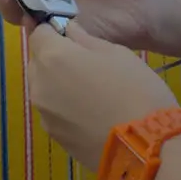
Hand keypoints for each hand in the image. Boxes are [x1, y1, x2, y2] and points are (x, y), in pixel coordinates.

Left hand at [26, 20, 179, 171]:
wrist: (143, 147)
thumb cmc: (134, 89)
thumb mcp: (116, 52)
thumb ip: (85, 39)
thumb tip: (69, 31)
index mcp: (52, 57)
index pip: (37, 33)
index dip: (52, 31)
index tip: (69, 35)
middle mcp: (39, 84)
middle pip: (38, 62)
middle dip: (54, 58)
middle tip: (86, 64)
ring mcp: (44, 114)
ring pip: (44, 88)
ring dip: (59, 84)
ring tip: (91, 92)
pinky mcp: (54, 137)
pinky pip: (54, 112)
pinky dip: (66, 108)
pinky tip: (91, 114)